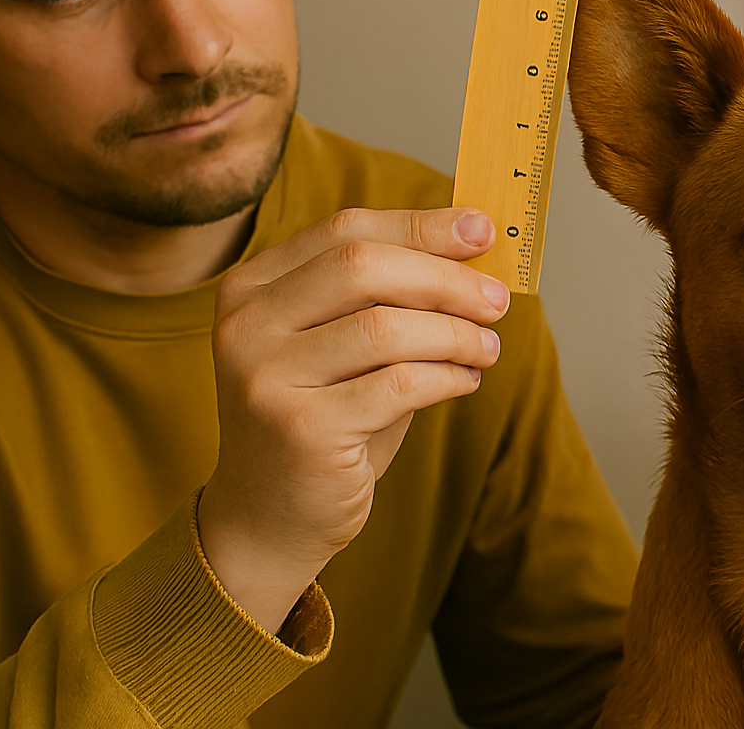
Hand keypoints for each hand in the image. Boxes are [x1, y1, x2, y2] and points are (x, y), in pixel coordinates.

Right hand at [197, 207, 509, 633]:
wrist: (269, 518)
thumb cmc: (324, 419)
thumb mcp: (344, 345)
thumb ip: (389, 296)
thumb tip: (472, 247)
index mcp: (251, 287)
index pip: (345, 230)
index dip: (420, 226)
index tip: (482, 229)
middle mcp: (246, 324)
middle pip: (364, 266)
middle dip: (445, 278)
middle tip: (497, 300)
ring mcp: (267, 376)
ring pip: (387, 327)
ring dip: (456, 335)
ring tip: (487, 349)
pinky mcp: (301, 428)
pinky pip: (400, 384)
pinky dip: (448, 378)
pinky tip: (465, 382)